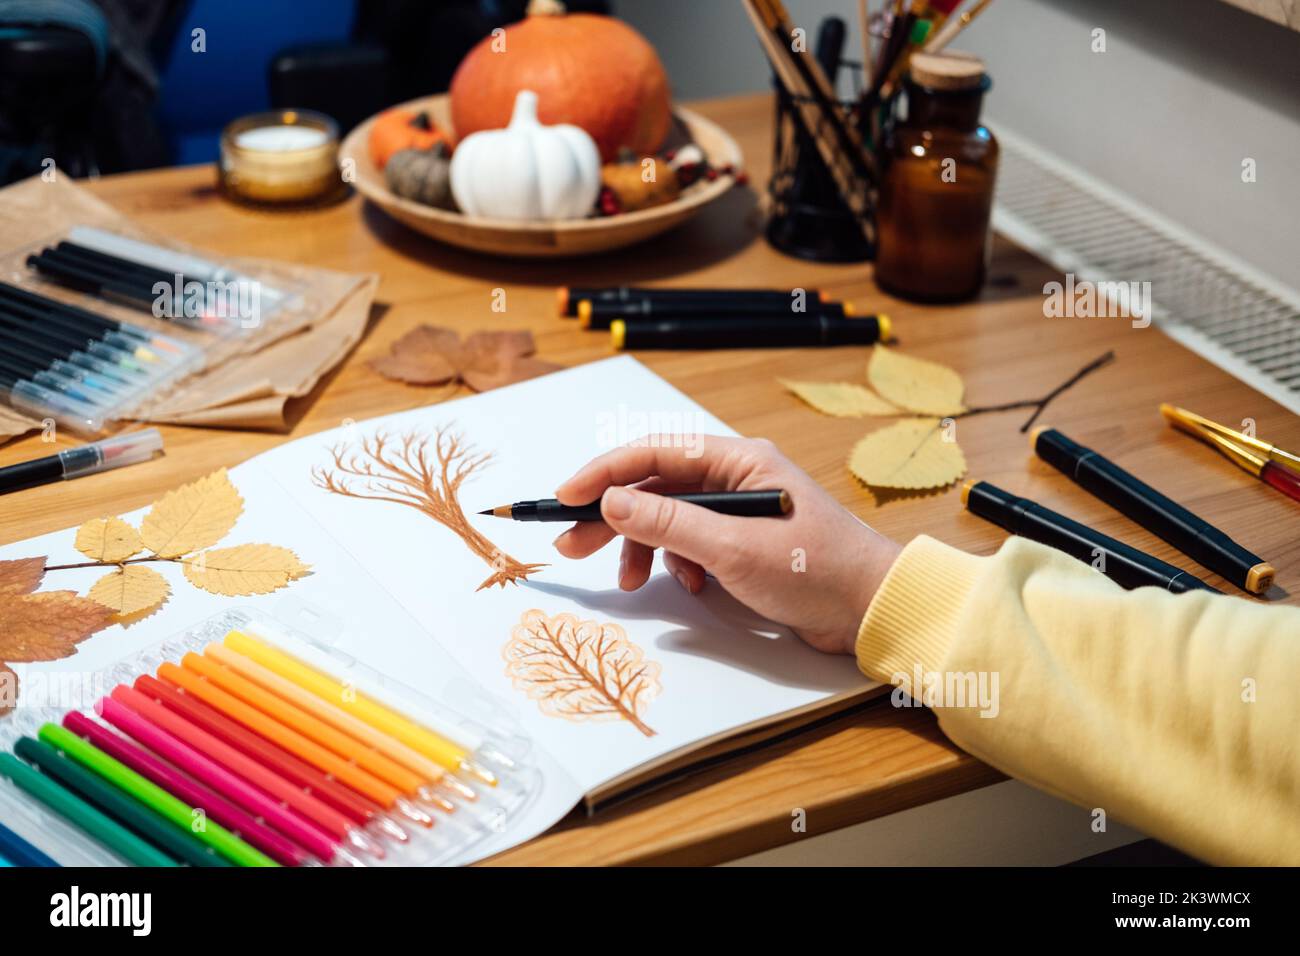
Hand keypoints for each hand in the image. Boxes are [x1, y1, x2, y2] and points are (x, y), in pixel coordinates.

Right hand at [553, 435, 901, 655]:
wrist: (872, 609)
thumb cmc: (816, 570)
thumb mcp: (733, 548)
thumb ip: (669, 523)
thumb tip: (611, 500)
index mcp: (739, 461)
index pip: (655, 452)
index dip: (605, 472)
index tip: (566, 496)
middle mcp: (737, 478)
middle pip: (655, 486)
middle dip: (614, 516)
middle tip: (574, 544)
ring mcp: (740, 511)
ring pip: (669, 519)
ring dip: (643, 547)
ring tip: (628, 582)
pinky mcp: (744, 544)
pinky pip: (691, 544)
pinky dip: (676, 565)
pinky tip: (686, 588)